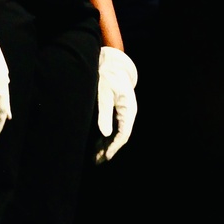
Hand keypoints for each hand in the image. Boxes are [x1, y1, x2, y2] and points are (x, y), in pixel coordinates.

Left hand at [95, 46, 137, 162]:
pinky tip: (97, 144)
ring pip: (117, 133)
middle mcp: (129, 112)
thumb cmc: (108, 76)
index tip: (105, 157)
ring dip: (107, 144)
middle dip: (109, 149)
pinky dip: (106, 136)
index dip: (115, 147)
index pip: (124, 134)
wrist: (113, 62)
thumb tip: (105, 134)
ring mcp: (124, 111)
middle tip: (96, 161)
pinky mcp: (118, 110)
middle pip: (121, 136)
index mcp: (128, 109)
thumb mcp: (104, 94)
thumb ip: (104, 113)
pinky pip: (114, 127)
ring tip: (95, 157)